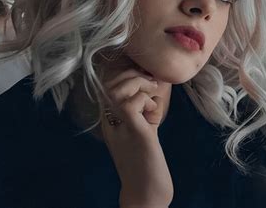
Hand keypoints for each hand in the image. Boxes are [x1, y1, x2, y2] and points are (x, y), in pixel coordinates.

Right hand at [100, 69, 172, 206]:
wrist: (145, 192)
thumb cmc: (146, 160)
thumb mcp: (142, 127)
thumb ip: (144, 108)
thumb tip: (157, 82)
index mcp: (109, 120)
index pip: (108, 85)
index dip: (126, 74)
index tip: (145, 79)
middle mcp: (110, 122)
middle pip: (110, 84)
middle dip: (133, 76)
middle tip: (151, 86)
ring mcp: (120, 127)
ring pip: (118, 91)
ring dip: (140, 86)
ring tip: (152, 97)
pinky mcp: (135, 133)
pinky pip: (131, 105)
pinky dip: (145, 101)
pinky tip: (153, 114)